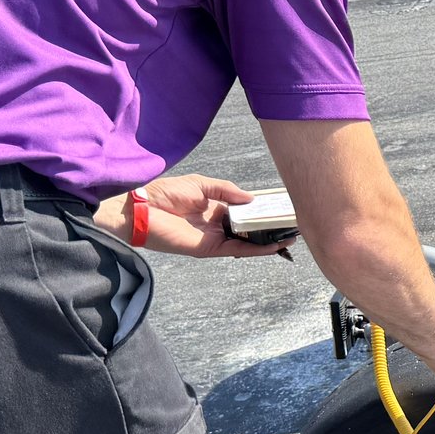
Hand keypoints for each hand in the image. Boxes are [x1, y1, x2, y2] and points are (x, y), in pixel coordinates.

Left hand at [101, 175, 281, 260]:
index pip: (244, 211)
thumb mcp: (201, 183)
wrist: (142, 209)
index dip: (261, 210)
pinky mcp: (209, 249)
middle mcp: (217, 224)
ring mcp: (215, 238)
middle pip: (250, 228)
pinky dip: (257, 250)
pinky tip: (274, 247)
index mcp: (215, 207)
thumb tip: (252, 199)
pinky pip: (238, 250)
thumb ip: (227, 190)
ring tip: (291, 236)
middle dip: (269, 227)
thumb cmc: (165, 193)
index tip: (280, 208)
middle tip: (292, 224)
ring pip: (248, 241)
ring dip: (269, 241)